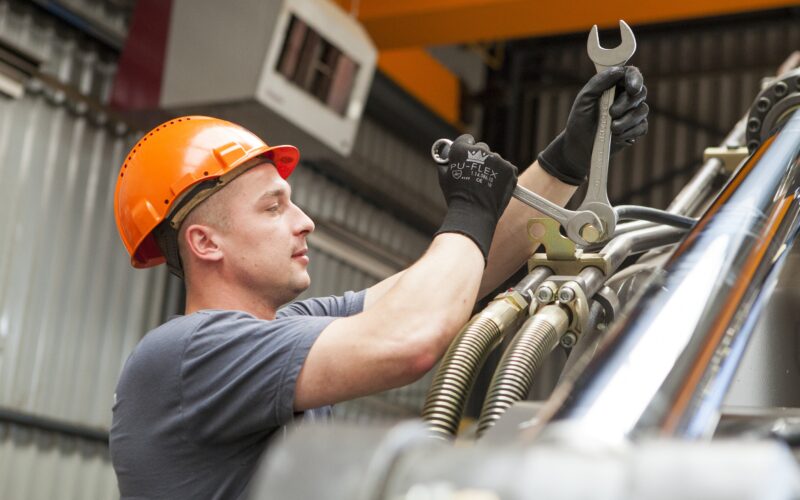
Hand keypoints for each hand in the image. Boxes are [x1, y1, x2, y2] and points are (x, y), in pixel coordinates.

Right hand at [435, 134, 517, 260]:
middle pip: (481, 149)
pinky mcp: (509, 168)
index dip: (466, 147)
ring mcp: (497, 159)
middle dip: (479, 158)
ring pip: (494, 160)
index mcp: (461, 150)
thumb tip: (447, 158)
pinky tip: (494, 187)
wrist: (475, 212)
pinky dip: (502, 176)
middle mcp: (480, 150)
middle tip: (476, 174)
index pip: (466, 139)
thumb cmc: (457, 198)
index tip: (467, 154)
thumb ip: (447, 163)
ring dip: (491, 168)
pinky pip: (505, 169)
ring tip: (485, 185)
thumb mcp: (444, 178)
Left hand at [538, 66, 648, 184]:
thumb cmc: (580, 119)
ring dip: (626, 120)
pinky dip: (629, 132)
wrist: (579, 146)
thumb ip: (599, 82)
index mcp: (615, 85)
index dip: (635, 79)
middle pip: (640, 92)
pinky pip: (642, 127)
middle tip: (611, 113)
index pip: (632, 74)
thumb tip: (618, 70)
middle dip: (626, 103)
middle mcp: (627, 97)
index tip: (631, 89)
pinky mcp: (636, 129)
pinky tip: (616, 136)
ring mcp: (633, 113)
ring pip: (642, 110)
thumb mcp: (585, 98)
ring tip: (611, 128)